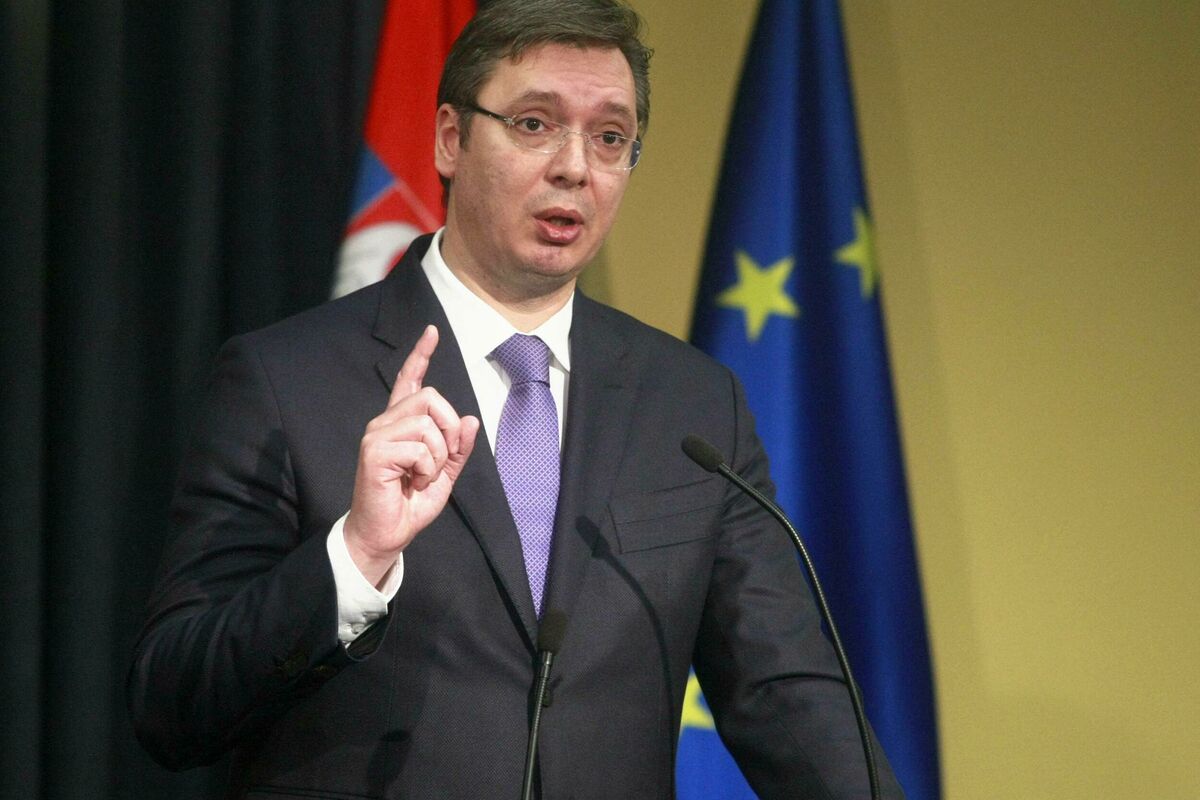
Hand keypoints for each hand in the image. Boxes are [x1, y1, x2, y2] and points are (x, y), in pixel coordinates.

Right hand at [343, 325, 479, 585]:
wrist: (386, 534)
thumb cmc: (410, 504)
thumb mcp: (445, 475)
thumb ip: (458, 448)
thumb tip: (470, 418)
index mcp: (400, 424)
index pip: (410, 381)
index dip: (421, 355)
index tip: (431, 332)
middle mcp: (385, 423)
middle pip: (432, 398)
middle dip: (449, 430)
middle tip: (440, 462)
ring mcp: (376, 435)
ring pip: (428, 424)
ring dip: (438, 457)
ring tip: (422, 477)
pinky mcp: (374, 452)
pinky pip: (420, 448)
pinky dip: (428, 470)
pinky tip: (412, 482)